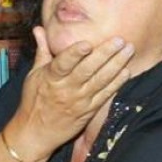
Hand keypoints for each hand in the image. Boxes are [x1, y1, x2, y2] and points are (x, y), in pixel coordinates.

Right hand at [9, 27, 133, 159]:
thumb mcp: (33, 75)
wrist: (35, 133)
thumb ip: (42, 51)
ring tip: (128, 50)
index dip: (75, 53)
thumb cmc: (33, 101)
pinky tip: (126, 71)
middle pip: (87, 70)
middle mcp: (65, 90)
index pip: (63, 64)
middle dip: (105, 54)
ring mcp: (79, 101)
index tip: (87, 43)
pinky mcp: (88, 111)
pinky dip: (116, 83)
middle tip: (119, 39)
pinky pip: (105, 95)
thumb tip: (39, 29)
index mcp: (50, 78)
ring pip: (100, 81)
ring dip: (116, 65)